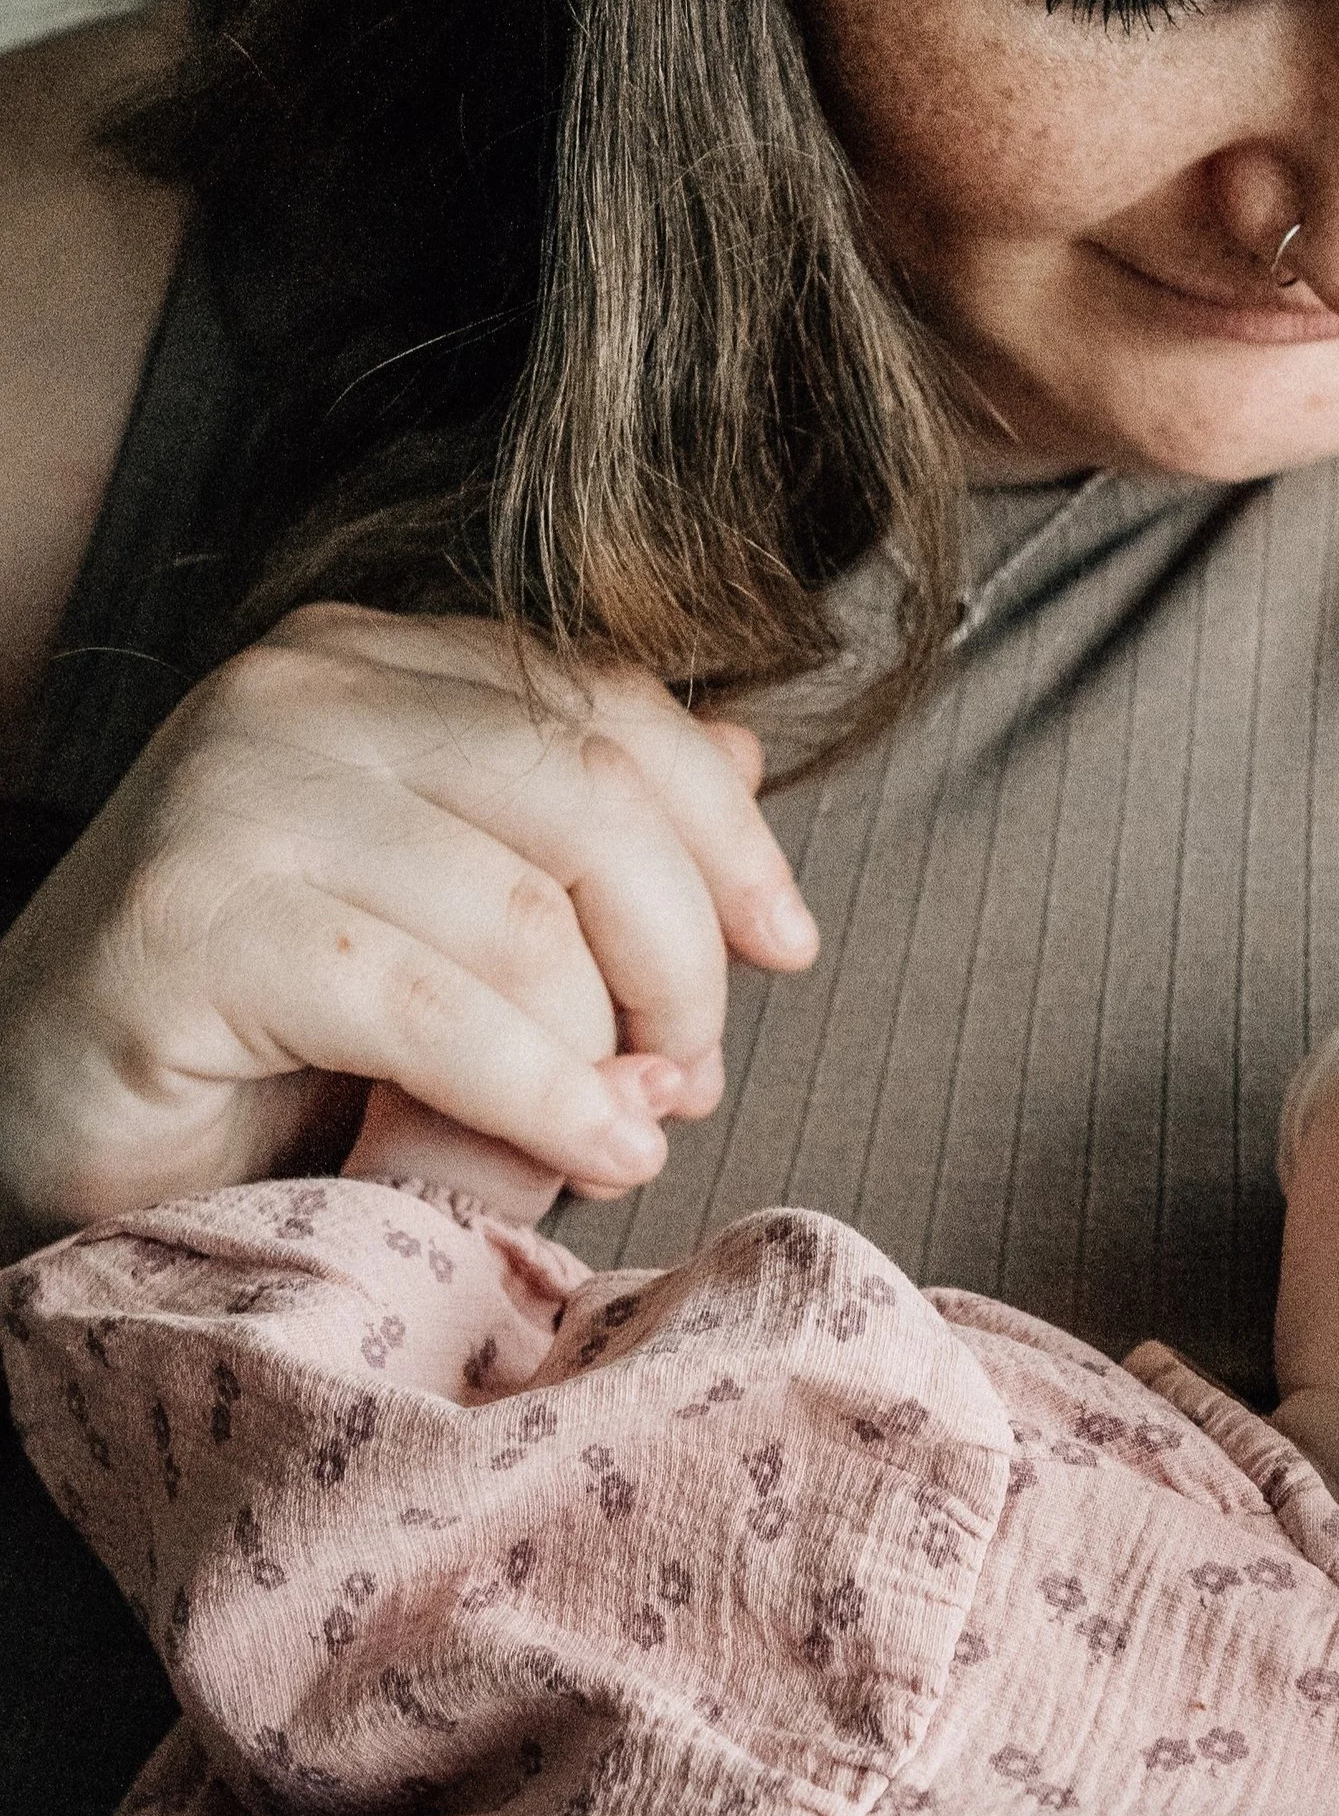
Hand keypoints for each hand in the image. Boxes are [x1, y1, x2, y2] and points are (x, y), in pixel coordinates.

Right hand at [0, 604, 817, 1249]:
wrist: (40, 1105)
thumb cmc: (272, 1017)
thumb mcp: (460, 913)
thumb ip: (583, 834)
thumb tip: (744, 757)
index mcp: (376, 661)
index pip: (611, 706)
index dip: (726, 831)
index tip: (787, 944)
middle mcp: (302, 693)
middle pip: (594, 799)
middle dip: (682, 955)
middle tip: (695, 1072)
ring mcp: (235, 795)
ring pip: (528, 916)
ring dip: (610, 1051)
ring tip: (627, 1133)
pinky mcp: (193, 925)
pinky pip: (441, 1011)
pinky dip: (543, 1099)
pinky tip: (587, 1154)